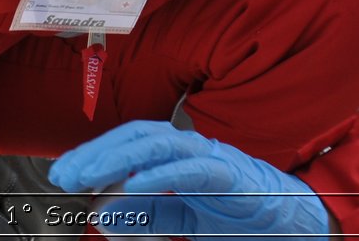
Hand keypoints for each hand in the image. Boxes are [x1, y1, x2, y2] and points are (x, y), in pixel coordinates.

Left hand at [48, 120, 330, 239]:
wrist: (296, 222)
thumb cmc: (237, 214)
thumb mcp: (181, 217)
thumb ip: (146, 215)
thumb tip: (101, 215)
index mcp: (176, 154)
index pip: (125, 144)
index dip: (92, 153)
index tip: (62, 172)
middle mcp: (190, 146)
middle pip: (134, 136)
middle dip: (95, 153)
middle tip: (65, 174)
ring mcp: (211, 155)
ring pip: (157, 143)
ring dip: (117, 158)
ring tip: (88, 176)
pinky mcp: (231, 173)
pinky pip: (191, 168)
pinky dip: (158, 175)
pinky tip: (131, 186)